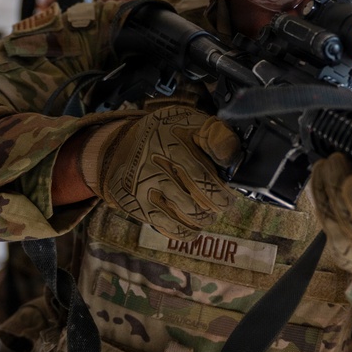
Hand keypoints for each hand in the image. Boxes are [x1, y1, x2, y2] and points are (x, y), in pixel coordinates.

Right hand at [78, 105, 238, 239]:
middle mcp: (155, 158)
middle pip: (201, 185)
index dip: (224, 169)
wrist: (118, 149)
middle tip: (225, 203)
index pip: (208, 153)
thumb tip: (232, 156)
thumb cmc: (164, 136)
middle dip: (219, 199)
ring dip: (206, 216)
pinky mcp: (136, 205)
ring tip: (209, 214)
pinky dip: (187, 231)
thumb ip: (213, 133)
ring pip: (189, 209)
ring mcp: (144, 183)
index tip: (231, 181)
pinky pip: (169, 225)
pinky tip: (194, 227)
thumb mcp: (186, 121)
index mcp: (171, 135)